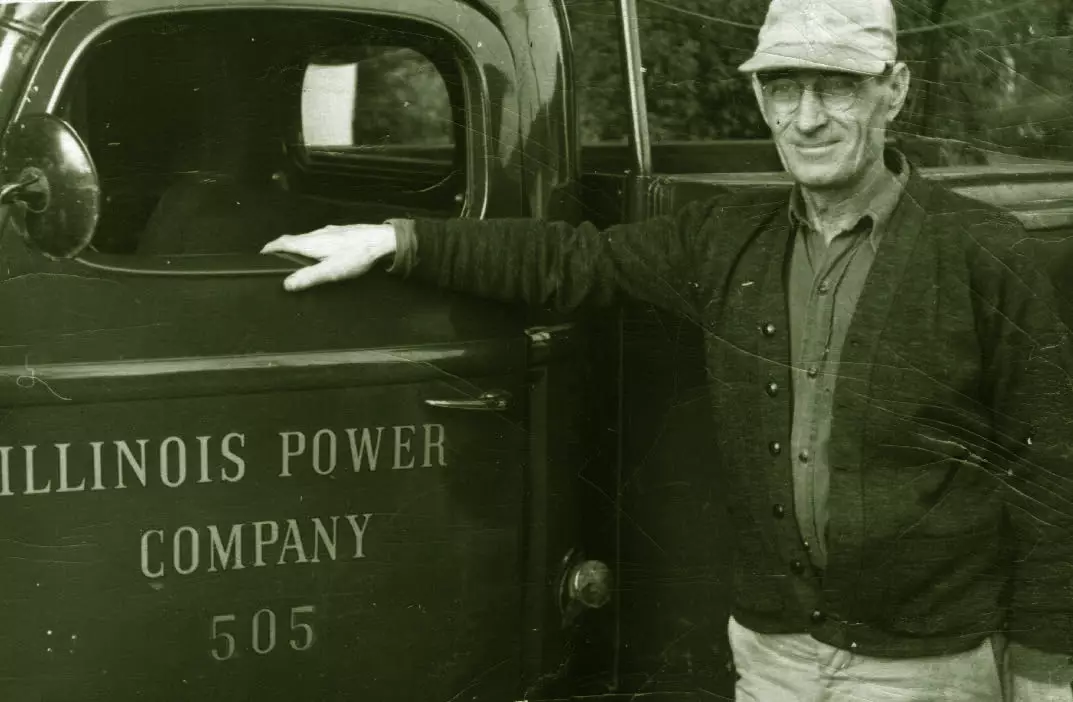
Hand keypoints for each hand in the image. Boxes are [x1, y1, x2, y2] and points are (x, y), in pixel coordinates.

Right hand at [260, 223, 396, 291]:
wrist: (382, 240)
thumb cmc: (356, 255)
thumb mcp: (331, 271)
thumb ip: (308, 277)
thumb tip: (286, 284)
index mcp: (310, 243)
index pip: (283, 241)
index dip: (270, 247)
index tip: (262, 253)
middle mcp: (317, 233)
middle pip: (294, 238)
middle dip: (283, 247)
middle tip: (277, 257)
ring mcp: (330, 231)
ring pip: (308, 237)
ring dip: (299, 245)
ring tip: (296, 257)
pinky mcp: (341, 232)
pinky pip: (321, 237)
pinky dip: (313, 244)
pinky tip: (322, 252)